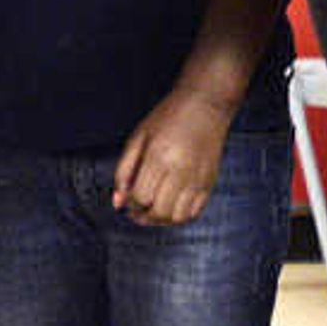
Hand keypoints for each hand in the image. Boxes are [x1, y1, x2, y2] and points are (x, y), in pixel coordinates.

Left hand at [113, 85, 233, 227]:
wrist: (205, 105)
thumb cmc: (167, 118)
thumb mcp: (138, 138)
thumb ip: (124, 171)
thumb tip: (117, 203)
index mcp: (159, 157)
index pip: (140, 196)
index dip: (130, 203)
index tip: (127, 198)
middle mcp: (181, 171)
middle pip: (158, 211)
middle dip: (142, 216)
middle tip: (135, 210)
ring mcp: (198, 179)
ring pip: (176, 218)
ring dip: (160, 221)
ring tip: (151, 211)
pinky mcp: (209, 182)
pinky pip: (193, 213)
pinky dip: (179, 218)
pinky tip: (169, 209)